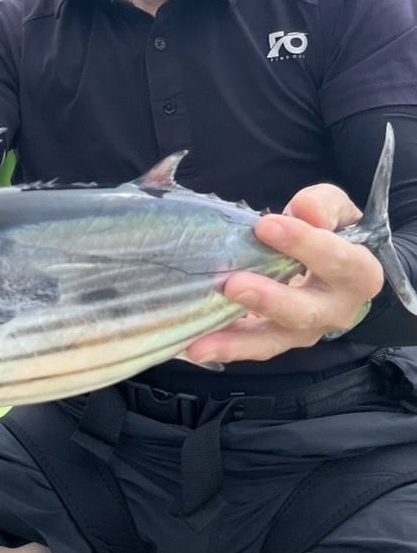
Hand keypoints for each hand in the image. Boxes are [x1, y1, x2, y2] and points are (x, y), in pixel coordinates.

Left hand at [186, 183, 383, 365]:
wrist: (329, 263)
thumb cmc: (330, 230)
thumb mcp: (333, 208)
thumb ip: (323, 205)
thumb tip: (306, 210)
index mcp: (358, 275)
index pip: (337, 261)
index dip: (304, 244)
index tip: (266, 225)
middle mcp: (335, 312)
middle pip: (304, 312)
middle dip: (268, 300)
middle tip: (234, 284)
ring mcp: (304, 332)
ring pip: (272, 341)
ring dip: (237, 341)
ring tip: (203, 343)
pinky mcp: (275, 340)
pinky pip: (248, 347)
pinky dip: (223, 348)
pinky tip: (194, 347)